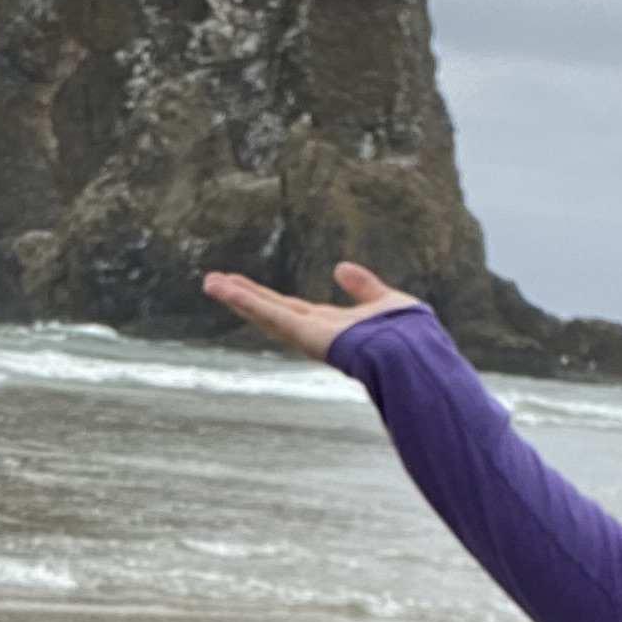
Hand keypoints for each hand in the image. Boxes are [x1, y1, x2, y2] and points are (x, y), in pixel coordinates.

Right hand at [201, 260, 421, 361]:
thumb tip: (340, 268)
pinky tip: (224, 288)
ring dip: (236, 297)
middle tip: (215, 282)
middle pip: (270, 309)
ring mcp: (306, 335)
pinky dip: (245, 301)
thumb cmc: (406, 335)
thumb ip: (363, 286)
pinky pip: (270, 314)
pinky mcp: (304, 334)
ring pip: (264, 312)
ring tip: (209, 282)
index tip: (246, 286)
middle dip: (244, 296)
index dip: (268, 297)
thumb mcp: (383, 300)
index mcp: (330, 326)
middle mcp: (313, 333)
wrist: (412, 354)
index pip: (292, 308)